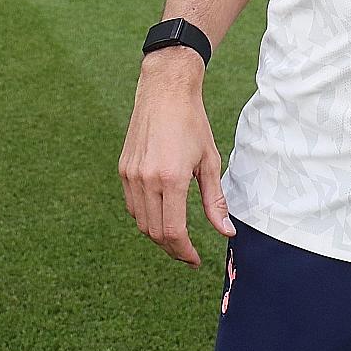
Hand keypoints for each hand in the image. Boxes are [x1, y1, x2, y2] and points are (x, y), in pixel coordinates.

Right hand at [118, 47, 235, 268]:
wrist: (165, 91)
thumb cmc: (192, 123)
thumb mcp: (210, 161)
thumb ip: (216, 201)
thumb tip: (226, 232)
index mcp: (171, 178)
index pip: (173, 231)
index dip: (184, 252)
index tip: (195, 260)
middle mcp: (146, 179)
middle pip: (154, 232)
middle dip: (172, 248)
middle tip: (188, 252)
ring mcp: (131, 174)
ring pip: (140, 221)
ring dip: (157, 234)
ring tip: (176, 235)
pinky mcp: (123, 168)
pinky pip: (132, 204)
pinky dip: (145, 216)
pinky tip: (161, 213)